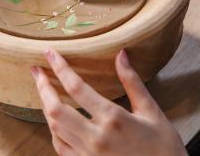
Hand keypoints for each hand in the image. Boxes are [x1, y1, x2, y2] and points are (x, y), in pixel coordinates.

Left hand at [31, 49, 187, 155]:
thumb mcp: (150, 110)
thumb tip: (121, 55)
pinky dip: (54, 129)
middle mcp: (96, 137)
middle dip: (43, 87)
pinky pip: (61, 146)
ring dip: (46, 106)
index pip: (77, 88)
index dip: (60, 68)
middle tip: (36, 71)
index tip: (50, 53)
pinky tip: (55, 119)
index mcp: (113, 118)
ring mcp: (88, 155)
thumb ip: (132, 81)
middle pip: (56, 109)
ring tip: (44, 90)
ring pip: (55, 128)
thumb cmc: (162, 144)